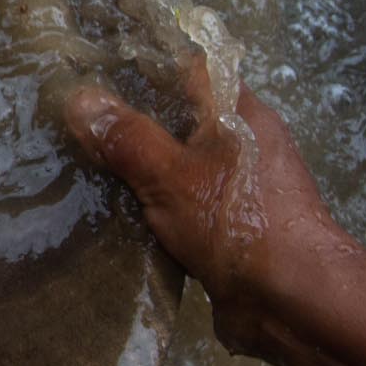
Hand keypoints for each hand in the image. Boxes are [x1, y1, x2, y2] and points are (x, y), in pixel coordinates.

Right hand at [63, 59, 352, 355]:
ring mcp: (240, 188)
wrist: (294, 303)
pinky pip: (183, 203)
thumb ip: (127, 138)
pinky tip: (112, 212)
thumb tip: (79, 98)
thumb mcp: (172, 175)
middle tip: (71, 118)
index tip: (92, 65)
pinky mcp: (231, 228)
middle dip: (131, 118)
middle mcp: (245, 143)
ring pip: (179, 163)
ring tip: (80, 163)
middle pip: (181, 117)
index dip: (144, 61)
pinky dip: (153, 205)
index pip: (190, 68)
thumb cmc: (238, 223)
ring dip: (140, 167)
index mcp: (240, 113)